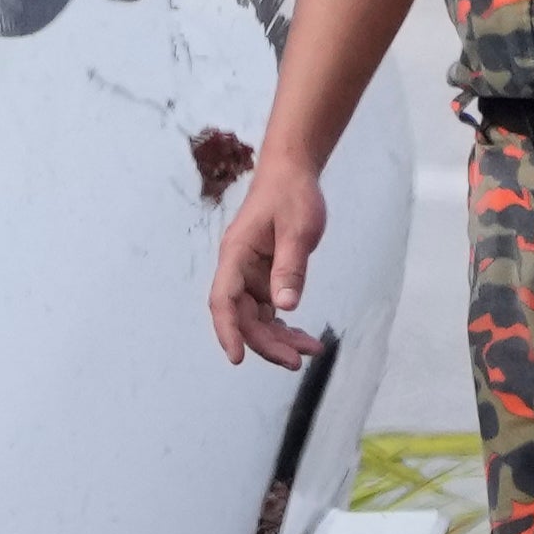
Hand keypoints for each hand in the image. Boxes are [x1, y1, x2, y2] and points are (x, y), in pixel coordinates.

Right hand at [208, 158, 332, 368]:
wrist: (292, 173)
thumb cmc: (292, 195)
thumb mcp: (297, 230)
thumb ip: (290, 268)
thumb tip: (285, 307)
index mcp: (236, 254)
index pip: (223, 300)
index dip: (228, 331)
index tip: (237, 358)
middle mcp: (238, 269)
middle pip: (242, 317)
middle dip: (266, 343)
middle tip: (296, 361)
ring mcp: (250, 275)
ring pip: (256, 318)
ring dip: (279, 339)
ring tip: (310, 350)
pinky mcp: (265, 277)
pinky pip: (269, 310)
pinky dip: (285, 326)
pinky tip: (304, 337)